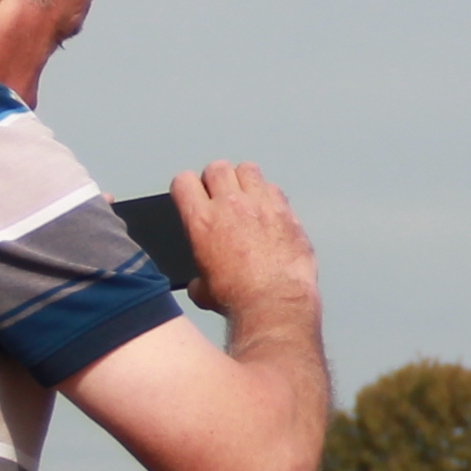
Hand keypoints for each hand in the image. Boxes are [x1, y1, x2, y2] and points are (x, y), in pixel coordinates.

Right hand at [171, 163, 316, 326]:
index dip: (186, 188)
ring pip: (248, 169)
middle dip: (216, 179)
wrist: (274, 303)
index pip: (184, 181)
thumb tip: (202, 283)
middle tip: (220, 195)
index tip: (192, 195)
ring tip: (246, 197)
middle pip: (217, 168)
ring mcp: (260, 204)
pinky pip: (275, 188)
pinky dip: (270, 196)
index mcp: (201, 220)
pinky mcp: (286, 211)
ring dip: (244, 180)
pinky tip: (270, 212)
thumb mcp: (203, 290)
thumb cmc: (240, 299)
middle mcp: (229, 205)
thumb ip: (199, 276)